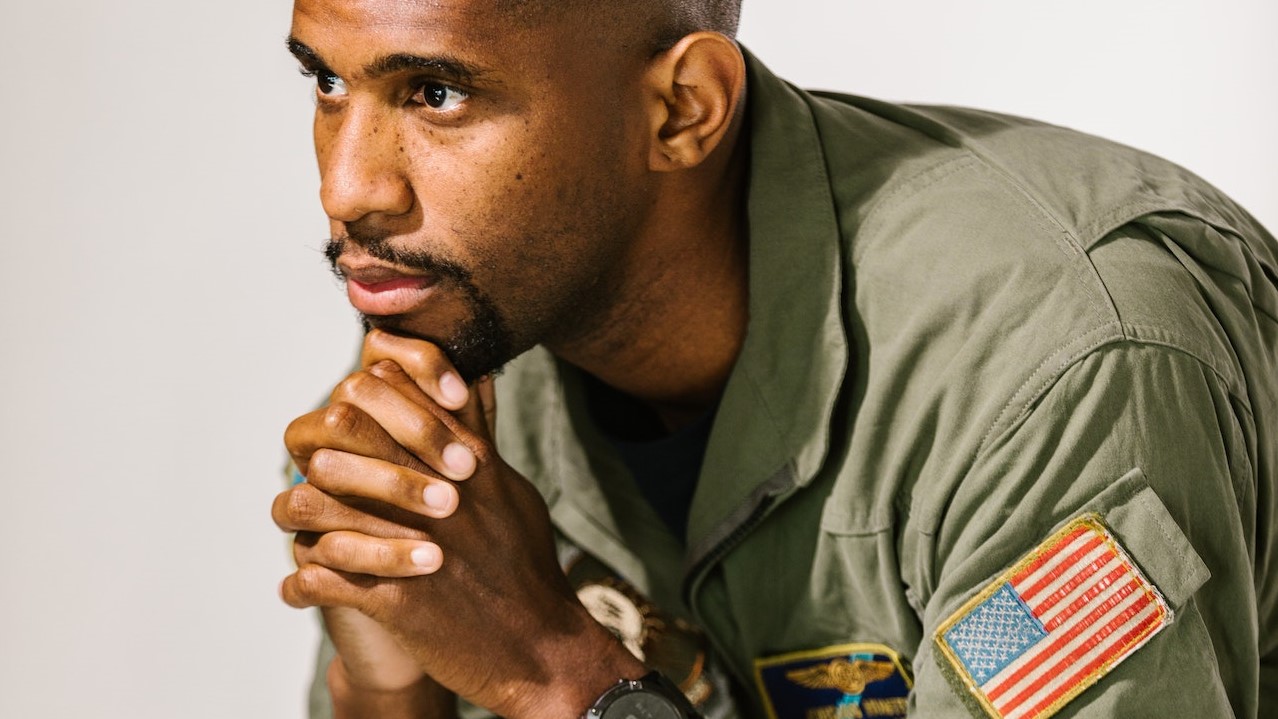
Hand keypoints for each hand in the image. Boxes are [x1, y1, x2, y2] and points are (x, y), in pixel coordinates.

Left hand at [274, 332, 643, 718]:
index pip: (389, 384)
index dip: (357, 395)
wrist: (539, 647)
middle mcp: (431, 488)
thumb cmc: (526, 566)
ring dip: (302, 511)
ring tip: (305, 528)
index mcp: (463, 456)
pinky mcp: (394, 599)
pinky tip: (302, 588)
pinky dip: (301, 584)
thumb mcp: (510, 487)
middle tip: (316, 465)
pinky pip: (315, 578)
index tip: (351, 421)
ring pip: (311, 499)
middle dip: (317, 441)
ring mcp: (409, 541)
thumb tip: (473, 382)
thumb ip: (483, 434)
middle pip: (342, 424)